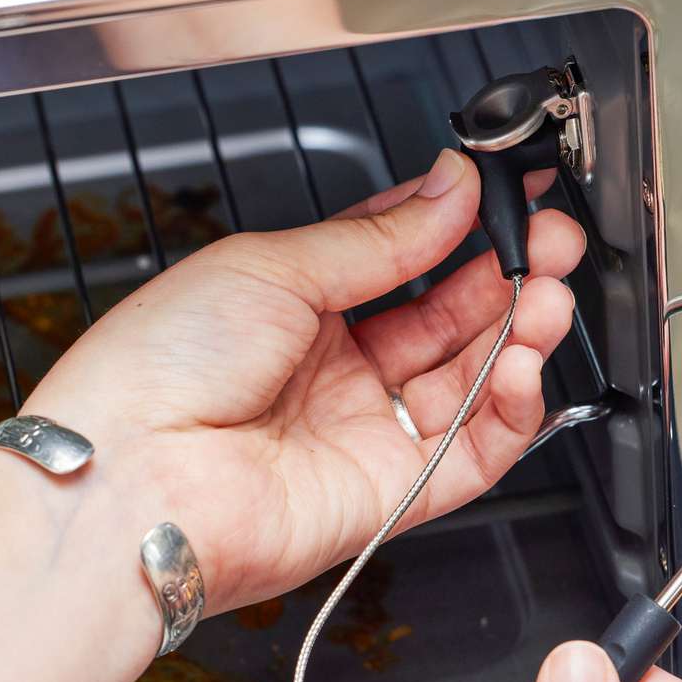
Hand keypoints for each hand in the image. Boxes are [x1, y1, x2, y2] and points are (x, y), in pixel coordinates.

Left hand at [22, 150, 582, 612]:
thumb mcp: (272, 266)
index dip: (460, 228)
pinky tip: (524, 363)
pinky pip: (476, 451)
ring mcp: (367, 431)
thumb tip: (448, 189)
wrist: (131, 480)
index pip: (403, 259)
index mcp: (297, 308)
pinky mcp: (393, 492)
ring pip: (472, 380)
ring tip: (545, 295)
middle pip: (449, 318)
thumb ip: (379, 237)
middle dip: (507, 274)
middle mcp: (337, 370)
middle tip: (550, 241)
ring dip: (518, 334)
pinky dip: (511, 409)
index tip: (508, 194)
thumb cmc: (160, 369)